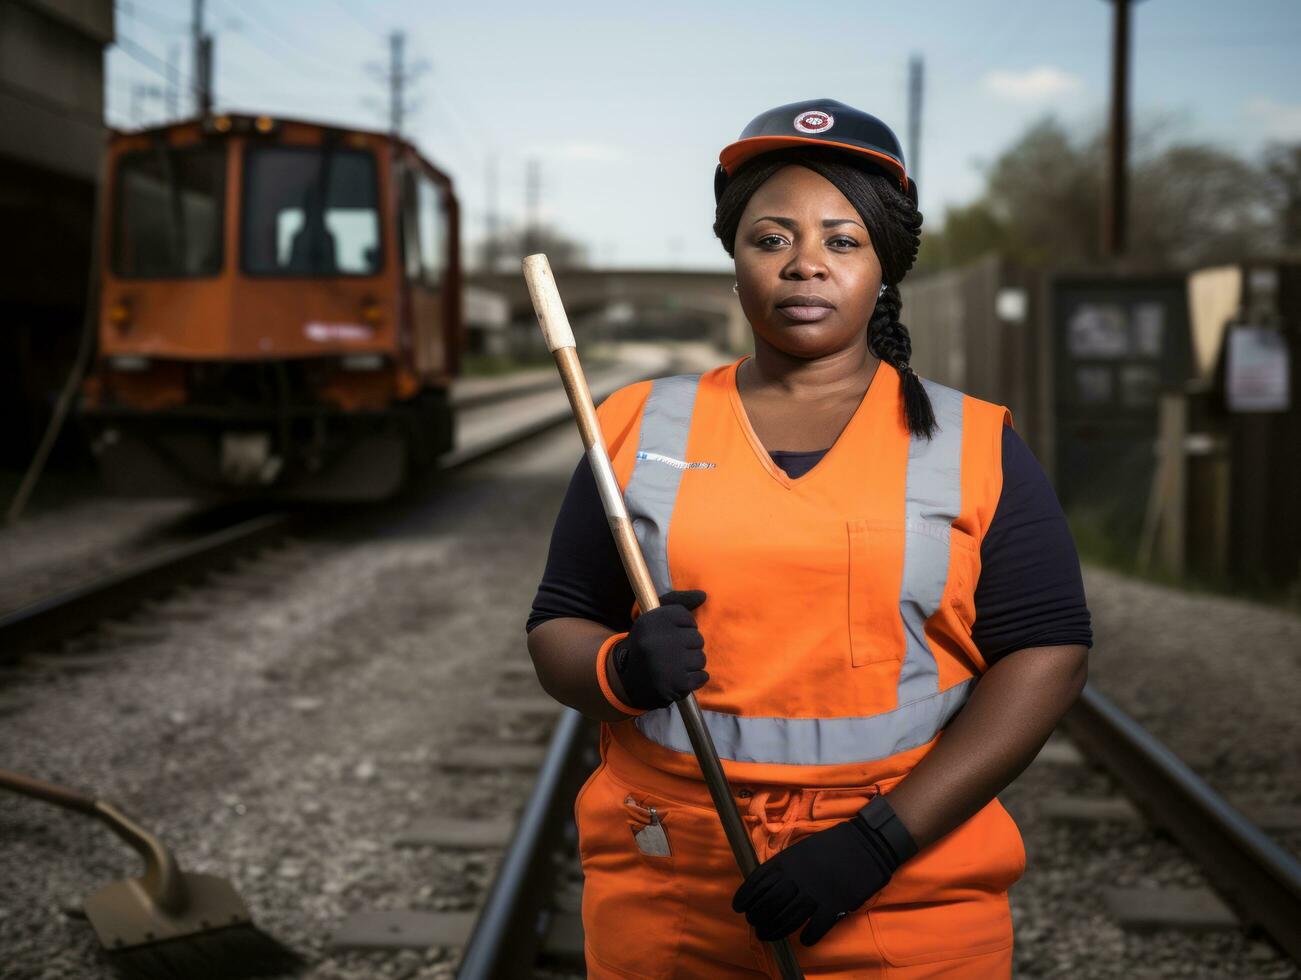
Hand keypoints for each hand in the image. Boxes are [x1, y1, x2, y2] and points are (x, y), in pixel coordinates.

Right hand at [610, 590, 707, 709]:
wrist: (625, 679)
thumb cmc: (646, 643)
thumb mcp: (654, 617)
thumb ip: (679, 602)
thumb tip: (704, 595)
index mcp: (651, 621)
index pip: (688, 618)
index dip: (683, 628)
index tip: (669, 636)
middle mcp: (657, 641)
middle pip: (697, 638)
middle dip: (688, 647)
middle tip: (671, 654)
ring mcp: (666, 664)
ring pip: (701, 658)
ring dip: (691, 664)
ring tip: (674, 666)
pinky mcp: (675, 684)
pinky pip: (701, 676)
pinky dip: (694, 679)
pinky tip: (678, 678)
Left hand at [732, 800, 912, 945]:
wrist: (865, 845)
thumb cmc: (832, 846)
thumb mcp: (801, 849)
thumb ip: (785, 866)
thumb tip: (767, 884)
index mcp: (787, 862)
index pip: (757, 883)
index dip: (745, 897)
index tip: (739, 908)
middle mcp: (796, 879)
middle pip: (769, 904)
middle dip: (758, 917)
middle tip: (755, 925)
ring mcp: (814, 893)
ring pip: (787, 918)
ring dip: (774, 930)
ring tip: (767, 935)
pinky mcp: (833, 905)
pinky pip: (815, 928)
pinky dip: (807, 937)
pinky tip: (804, 939)